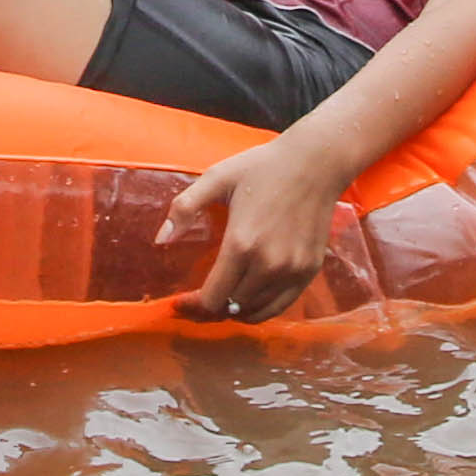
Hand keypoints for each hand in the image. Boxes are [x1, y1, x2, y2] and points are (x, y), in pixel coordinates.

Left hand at [169, 139, 347, 321]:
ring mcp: (292, 270)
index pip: (212, 298)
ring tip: (223, 298)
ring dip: (235, 309)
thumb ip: (184, 208)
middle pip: (231, 308)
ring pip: (256, 312)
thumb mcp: (216, 178)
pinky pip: (280, 305)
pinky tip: (249, 297)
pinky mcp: (309, 270)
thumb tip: (160, 240)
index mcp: (241, 244)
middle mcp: (269, 264)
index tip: (181, 302)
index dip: (192, 306)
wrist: (315, 163)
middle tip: (198, 299)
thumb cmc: (262, 168)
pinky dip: (261, 308)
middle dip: (210, 308)